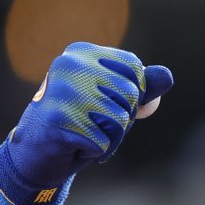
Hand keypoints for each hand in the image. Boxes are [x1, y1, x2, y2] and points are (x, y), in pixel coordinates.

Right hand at [0, 42, 172, 204]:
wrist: (36, 152)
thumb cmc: (80, 123)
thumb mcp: (114, 101)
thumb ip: (142, 88)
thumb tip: (167, 76)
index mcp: (81, 53)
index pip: (134, 68)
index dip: (133, 94)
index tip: (108, 102)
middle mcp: (69, 64)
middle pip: (130, 95)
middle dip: (122, 119)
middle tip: (93, 123)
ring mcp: (62, 91)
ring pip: (119, 120)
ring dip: (110, 137)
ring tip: (84, 134)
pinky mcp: (58, 120)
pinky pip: (103, 142)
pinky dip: (96, 151)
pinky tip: (74, 145)